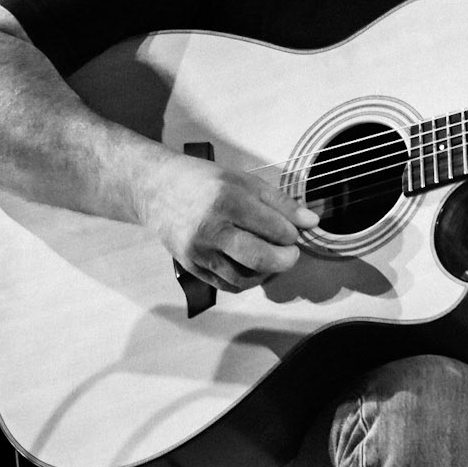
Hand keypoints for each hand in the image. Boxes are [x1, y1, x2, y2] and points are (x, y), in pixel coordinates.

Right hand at [142, 153, 317, 290]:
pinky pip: (228, 285)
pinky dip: (246, 280)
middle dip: (286, 260)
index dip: (292, 235)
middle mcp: (211, 228)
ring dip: (267, 273)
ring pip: (246, 278)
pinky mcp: (191, 266)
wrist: (155, 188)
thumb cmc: (203, 181)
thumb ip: (280, 202)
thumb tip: (312, 222)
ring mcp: (199, 251)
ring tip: (269, 258)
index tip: (292, 232)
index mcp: (227, 200)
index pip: (275, 229)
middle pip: (261, 258)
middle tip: (289, 253)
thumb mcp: (243, 181)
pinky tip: (250, 266)